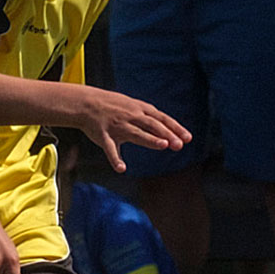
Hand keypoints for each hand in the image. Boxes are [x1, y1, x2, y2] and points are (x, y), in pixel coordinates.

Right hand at [71, 86, 190, 170]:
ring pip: (136, 133)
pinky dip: (115, 159)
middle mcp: (131, 117)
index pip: (161, 119)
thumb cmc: (112, 107)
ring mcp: (117, 126)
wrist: (86, 103)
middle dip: (167, 134)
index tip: (188, 138)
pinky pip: (110, 148)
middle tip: (179, 145)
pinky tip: (122, 169)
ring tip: (163, 146)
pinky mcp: (104, 136)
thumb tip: (168, 131)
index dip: (175, 128)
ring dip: (150, 140)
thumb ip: (149, 119)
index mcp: (139, 110)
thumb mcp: (133, 107)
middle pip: (152, 125)